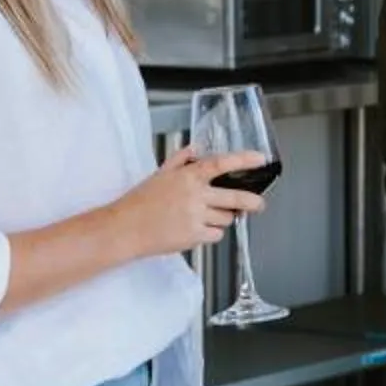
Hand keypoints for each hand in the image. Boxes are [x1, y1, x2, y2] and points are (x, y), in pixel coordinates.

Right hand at [119, 144, 266, 258]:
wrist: (126, 228)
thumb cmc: (140, 201)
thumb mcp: (159, 174)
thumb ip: (180, 159)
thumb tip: (196, 149)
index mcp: (187, 176)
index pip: (221, 163)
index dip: (244, 160)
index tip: (259, 159)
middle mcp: (195, 195)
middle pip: (235, 198)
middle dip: (252, 202)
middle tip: (258, 204)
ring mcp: (196, 217)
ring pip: (226, 218)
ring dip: (222, 218)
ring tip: (205, 216)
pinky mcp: (194, 236)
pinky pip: (216, 235)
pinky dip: (211, 233)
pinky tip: (196, 229)